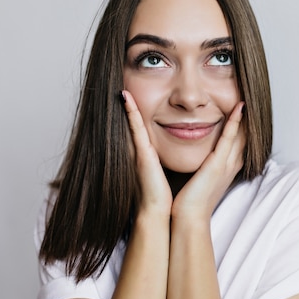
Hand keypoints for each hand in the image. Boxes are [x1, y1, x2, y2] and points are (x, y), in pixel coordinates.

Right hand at [122, 90, 172, 216]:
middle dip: (130, 106)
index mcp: (148, 153)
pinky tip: (125, 97)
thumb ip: (161, 163)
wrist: (156, 212)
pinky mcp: (141, 153)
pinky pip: (136, 127)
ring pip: (134, 121)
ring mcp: (139, 150)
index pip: (144, 127)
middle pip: (136, 122)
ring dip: (129, 105)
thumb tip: (174, 153)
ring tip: (123, 86)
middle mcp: (141, 149)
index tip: (133, 97)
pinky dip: (130, 112)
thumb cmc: (162, 197)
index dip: (137, 113)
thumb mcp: (163, 173)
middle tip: (124, 86)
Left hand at [171, 101, 245, 221]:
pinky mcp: (219, 164)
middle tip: (250, 97)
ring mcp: (227, 164)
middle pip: (245, 136)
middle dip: (248, 118)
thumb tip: (196, 158)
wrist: (188, 217)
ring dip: (244, 116)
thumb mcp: (198, 179)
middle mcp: (231, 165)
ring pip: (240, 134)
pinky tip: (239, 108)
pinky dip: (235, 122)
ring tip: (247, 96)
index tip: (241, 109)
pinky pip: (229, 138)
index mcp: (226, 168)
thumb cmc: (189, 201)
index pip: (237, 142)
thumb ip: (200, 167)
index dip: (242, 125)